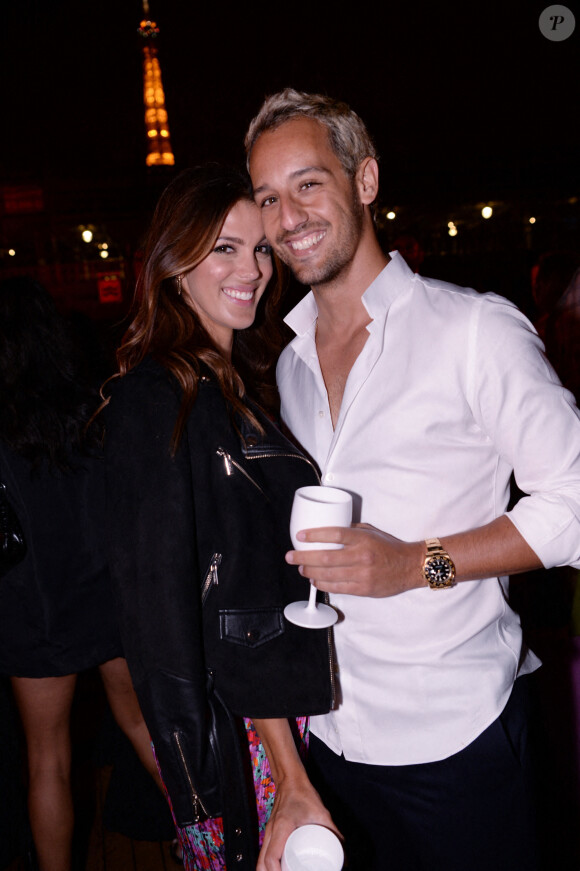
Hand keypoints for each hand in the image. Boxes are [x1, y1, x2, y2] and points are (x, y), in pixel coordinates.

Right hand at [257, 774, 338, 870]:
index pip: (271, 857)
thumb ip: (334, 833)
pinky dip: (266, 866)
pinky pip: (263, 854)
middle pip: (261, 864)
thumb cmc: (303, 794)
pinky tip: (276, 870)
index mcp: (281, 827)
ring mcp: (268, 832)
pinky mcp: (269, 833)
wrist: (290, 780)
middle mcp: (271, 832)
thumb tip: (345, 855)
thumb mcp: (321, 814)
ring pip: (260, 860)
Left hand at [285, 523, 424, 597]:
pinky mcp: (363, 589)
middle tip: (291, 556)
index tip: (299, 536)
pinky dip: (323, 584)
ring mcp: (362, 574)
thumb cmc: (390, 548)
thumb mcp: (371, 531)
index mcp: (363, 539)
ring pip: (328, 575)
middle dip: (303, 558)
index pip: (334, 534)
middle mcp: (361, 556)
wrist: (410, 567)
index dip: (314, 535)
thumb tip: (328, 530)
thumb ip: (351, 530)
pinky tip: (315, 581)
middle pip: (325, 558)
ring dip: (310, 573)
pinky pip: (337, 587)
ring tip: (301, 569)